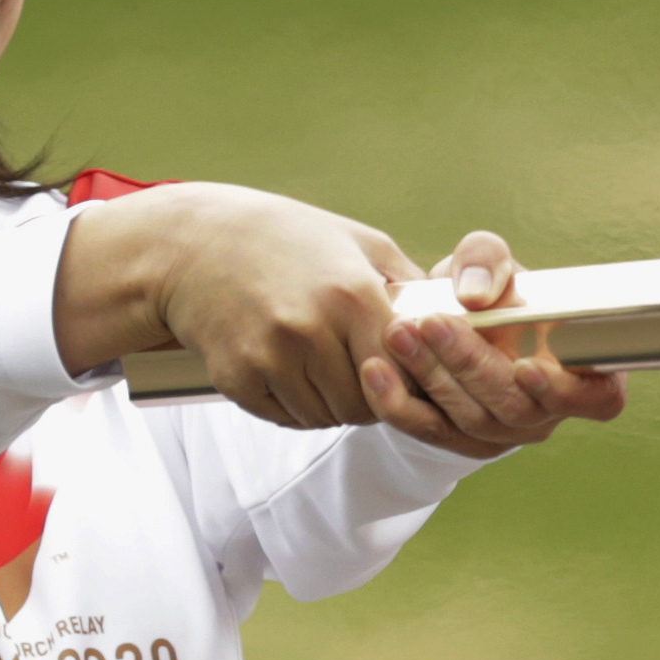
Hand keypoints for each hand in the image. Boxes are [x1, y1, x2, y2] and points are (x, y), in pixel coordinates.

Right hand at [55, 182, 417, 429]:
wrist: (197, 245)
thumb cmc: (289, 241)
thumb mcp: (359, 244)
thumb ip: (411, 286)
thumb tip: (462, 323)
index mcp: (352, 294)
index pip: (405, 370)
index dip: (409, 379)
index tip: (406, 371)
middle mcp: (312, 328)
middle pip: (367, 403)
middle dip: (372, 397)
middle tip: (362, 373)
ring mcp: (271, 356)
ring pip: (328, 417)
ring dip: (334, 404)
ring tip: (324, 366)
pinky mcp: (239, 378)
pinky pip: (288, 418)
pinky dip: (297, 406)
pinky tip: (290, 371)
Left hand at [363, 231, 629, 459]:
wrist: (450, 322)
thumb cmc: (490, 292)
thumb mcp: (492, 265)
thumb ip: (488, 262)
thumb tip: (474, 294)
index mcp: (582, 373)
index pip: (597, 399)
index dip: (565, 390)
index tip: (526, 366)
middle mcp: (548, 412)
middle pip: (516, 406)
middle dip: (470, 364)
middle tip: (431, 323)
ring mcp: (504, 434)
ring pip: (471, 419)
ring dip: (431, 376)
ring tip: (398, 334)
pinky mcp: (458, 442)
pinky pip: (428, 431)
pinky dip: (398, 402)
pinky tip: (374, 370)